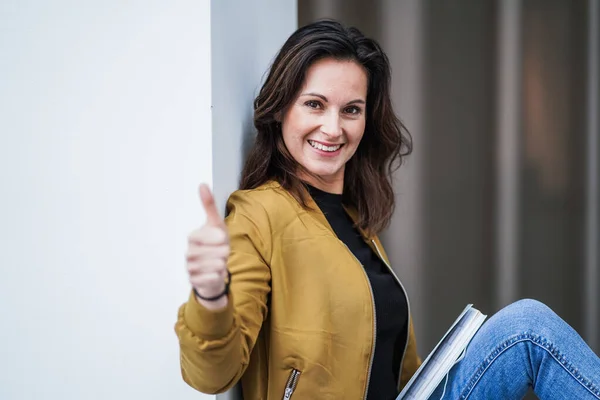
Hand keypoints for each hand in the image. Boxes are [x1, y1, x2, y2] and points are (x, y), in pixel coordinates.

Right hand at [186, 184, 229, 307]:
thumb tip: (202, 184)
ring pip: (216, 266)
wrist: (214, 269)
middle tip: (221, 253)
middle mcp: (188, 252)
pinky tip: (216, 273)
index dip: (219, 239)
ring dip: (223, 264)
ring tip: (219, 262)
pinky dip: (218, 276)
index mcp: (193, 237)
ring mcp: (189, 268)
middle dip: (224, 253)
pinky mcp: (194, 282)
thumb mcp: (216, 224)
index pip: (209, 236)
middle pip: (217, 252)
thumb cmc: (216, 244)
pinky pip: (213, 278)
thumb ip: (209, 206)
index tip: (222, 240)